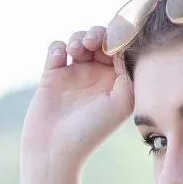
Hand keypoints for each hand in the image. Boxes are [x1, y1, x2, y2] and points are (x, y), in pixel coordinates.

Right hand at [20, 25, 133, 164]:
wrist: (55, 149)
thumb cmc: (91, 131)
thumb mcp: (122, 102)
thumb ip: (129, 70)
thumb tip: (126, 43)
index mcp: (118, 83)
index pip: (123, 50)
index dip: (120, 37)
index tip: (114, 40)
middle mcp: (98, 77)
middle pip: (102, 40)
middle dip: (98, 34)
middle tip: (93, 42)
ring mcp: (75, 74)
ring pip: (80, 40)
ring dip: (79, 38)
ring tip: (76, 50)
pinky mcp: (53, 75)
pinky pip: (57, 48)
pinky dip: (58, 46)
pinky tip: (60, 58)